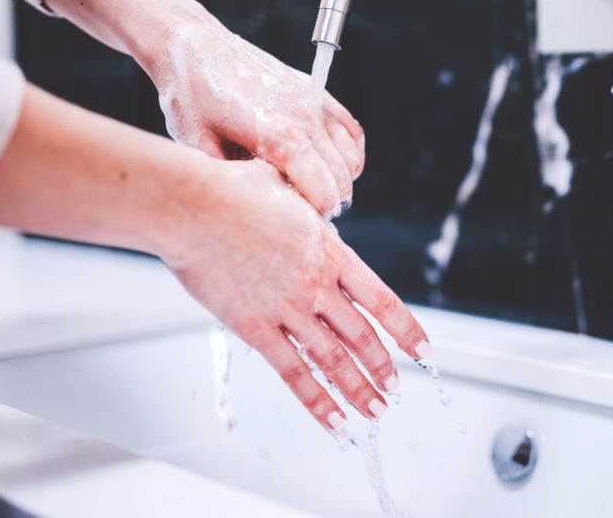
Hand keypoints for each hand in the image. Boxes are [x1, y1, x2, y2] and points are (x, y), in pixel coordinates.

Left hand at [39, 0, 362, 215]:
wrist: (192, 46)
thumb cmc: (191, 96)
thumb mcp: (201, 151)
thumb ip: (238, 183)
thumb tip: (263, 211)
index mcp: (278, 134)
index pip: (322, 192)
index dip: (311, 217)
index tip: (291, 224)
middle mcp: (304, 117)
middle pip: (340, 180)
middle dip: (324, 203)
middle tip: (294, 211)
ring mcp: (314, 102)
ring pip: (351, 159)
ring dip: (337, 180)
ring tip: (308, 188)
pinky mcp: (317, 91)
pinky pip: (352, 132)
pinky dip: (348, 154)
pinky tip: (326, 164)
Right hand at [166, 158, 429, 430]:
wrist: (191, 206)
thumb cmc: (231, 191)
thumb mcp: (290, 193)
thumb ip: (309, 212)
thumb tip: (314, 209)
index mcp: (330, 252)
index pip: (381, 300)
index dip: (405, 328)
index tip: (422, 348)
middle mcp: (316, 285)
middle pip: (361, 336)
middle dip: (382, 366)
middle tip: (394, 386)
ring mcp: (287, 309)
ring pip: (334, 361)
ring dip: (359, 390)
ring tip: (376, 411)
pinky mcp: (253, 327)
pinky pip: (292, 373)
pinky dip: (316, 400)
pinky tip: (334, 419)